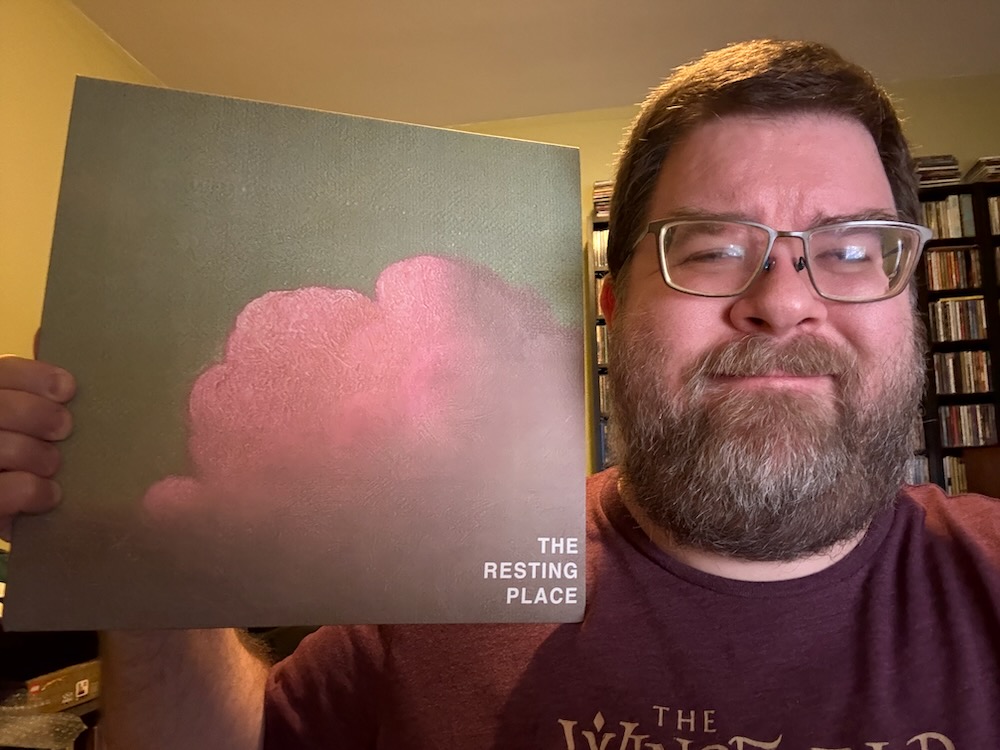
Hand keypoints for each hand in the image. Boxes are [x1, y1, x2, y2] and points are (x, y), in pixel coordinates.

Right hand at [0, 356, 75, 539]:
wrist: (16, 511)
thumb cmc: (24, 465)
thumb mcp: (29, 429)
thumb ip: (38, 407)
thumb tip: (70, 387)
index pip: (0, 373)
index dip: (34, 377)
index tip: (68, 389)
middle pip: (0, 406)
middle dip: (39, 414)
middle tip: (64, 429)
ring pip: (4, 447)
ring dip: (39, 455)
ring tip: (54, 465)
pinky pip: (7, 491)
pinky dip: (34, 491)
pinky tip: (50, 495)